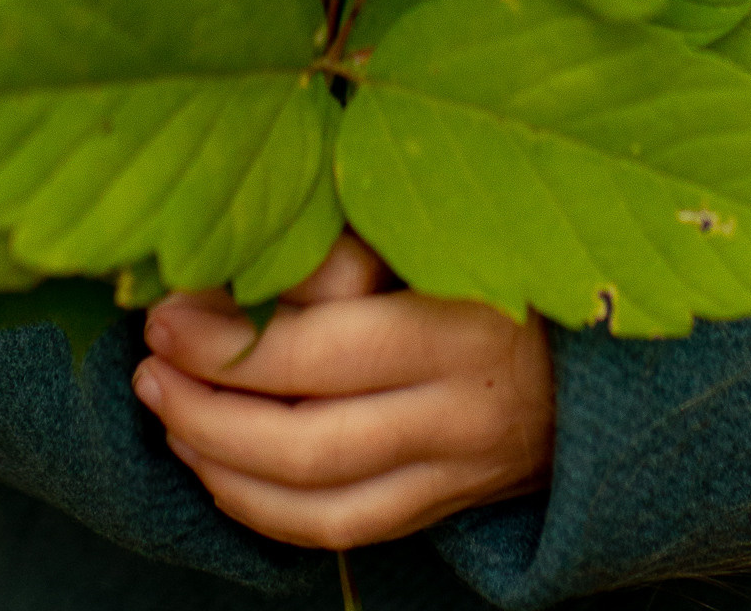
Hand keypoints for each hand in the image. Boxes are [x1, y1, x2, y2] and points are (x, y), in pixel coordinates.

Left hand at [132, 232, 554, 549]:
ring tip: (166, 414)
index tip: (165, 308)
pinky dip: (266, 510)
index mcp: (464, 321)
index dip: (228, 338)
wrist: (602, 340)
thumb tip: (237, 256)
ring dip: (223, 463)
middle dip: (209, 406)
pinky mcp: (446, 506)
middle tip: (148, 364)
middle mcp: (461, 410)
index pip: (320, 349)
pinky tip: (216, 469)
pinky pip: (343, 529)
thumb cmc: (500, 247)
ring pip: (319, 499)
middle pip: (308, 436)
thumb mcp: (433, 222)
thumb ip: (345, 243)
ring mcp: (456, 469)